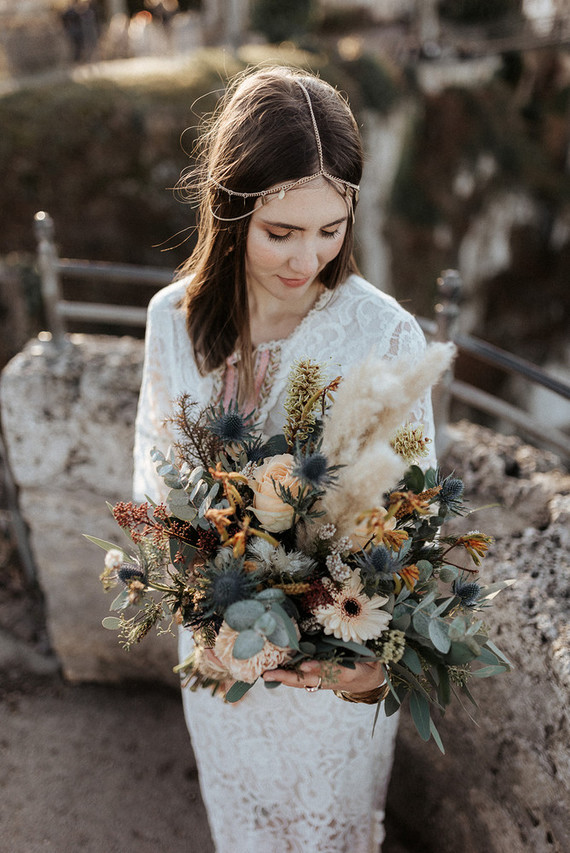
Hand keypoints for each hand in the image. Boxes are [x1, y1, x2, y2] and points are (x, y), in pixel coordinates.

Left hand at [262, 659, 383, 693]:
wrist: (369, 681)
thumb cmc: (368, 663)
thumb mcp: (371, 656)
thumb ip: (364, 648)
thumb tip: (357, 630)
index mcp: (348, 672)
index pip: (330, 669)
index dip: (317, 668)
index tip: (304, 665)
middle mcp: (332, 679)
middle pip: (307, 679)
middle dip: (287, 676)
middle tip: (270, 674)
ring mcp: (324, 682)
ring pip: (301, 681)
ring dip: (284, 678)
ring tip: (266, 675)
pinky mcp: (319, 681)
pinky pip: (302, 681)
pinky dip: (288, 678)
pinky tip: (274, 674)